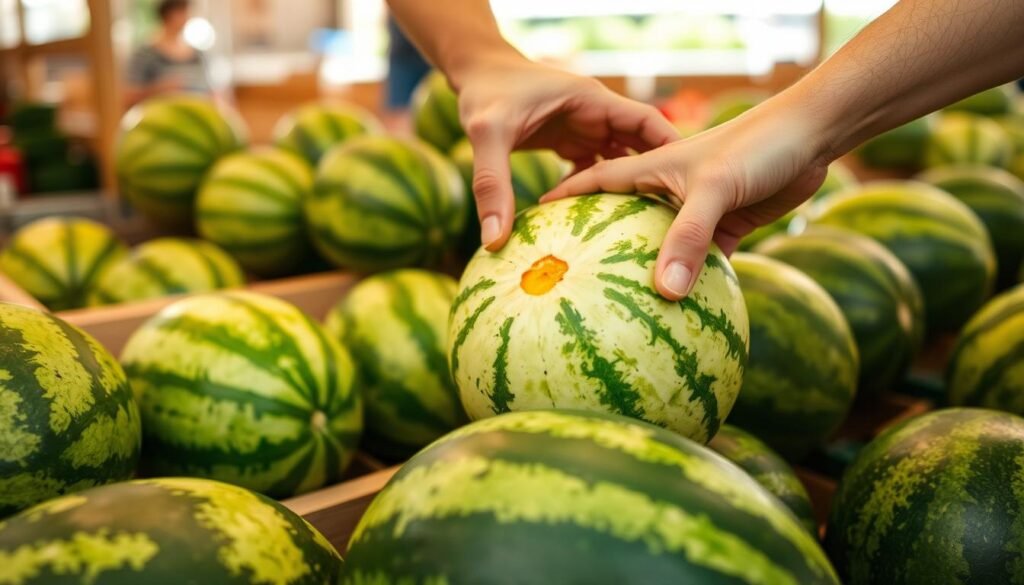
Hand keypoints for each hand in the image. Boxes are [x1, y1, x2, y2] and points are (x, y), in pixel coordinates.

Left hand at [451, 57, 679, 249]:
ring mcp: (584, 128)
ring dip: (633, 188)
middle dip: (660, 178)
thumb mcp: (485, 135)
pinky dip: (603, 192)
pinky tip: (607, 223)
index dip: (671, 149)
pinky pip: (596, 169)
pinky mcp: (570, 142)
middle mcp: (594, 114)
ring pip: (621, 160)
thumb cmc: (481, 94)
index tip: (693, 184)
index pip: (647, 122)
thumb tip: (494, 240)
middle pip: (642, 146)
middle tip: (679, 220)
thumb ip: (492, 184)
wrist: (471, 74)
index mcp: (591, 100)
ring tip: (651, 228)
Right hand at [542, 96, 830, 300]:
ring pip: (660, 246)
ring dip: (643, 268)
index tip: (534, 218)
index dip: (565, 198)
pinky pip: (699, 263)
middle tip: (564, 271)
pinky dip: (689, 283)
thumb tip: (666, 294)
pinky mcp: (724, 228)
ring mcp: (695, 212)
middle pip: (622, 219)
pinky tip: (676, 312)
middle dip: (595, 241)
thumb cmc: (756, 147)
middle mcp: (668, 190)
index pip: (596, 180)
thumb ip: (689, 238)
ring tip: (612, 301)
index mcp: (653, 169)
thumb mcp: (714, 189)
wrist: (810, 137)